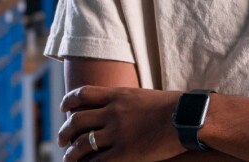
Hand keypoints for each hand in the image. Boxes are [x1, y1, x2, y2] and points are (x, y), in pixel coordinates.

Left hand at [58, 85, 182, 160]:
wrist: (186, 117)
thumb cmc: (171, 106)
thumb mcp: (143, 96)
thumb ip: (126, 100)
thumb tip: (117, 105)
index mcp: (118, 95)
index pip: (83, 94)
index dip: (68, 101)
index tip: (64, 109)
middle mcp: (113, 112)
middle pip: (76, 120)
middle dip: (64, 132)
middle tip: (62, 140)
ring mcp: (117, 132)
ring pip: (82, 144)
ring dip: (71, 153)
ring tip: (69, 158)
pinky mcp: (124, 153)